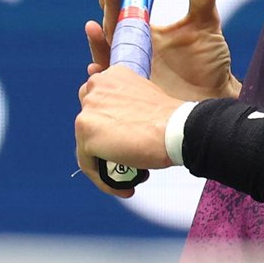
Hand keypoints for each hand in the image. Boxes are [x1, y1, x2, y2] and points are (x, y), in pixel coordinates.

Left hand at [75, 65, 181, 197]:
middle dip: (104, 140)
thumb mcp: (145, 98)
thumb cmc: (170, 118)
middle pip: (89, 121)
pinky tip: (125, 187)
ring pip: (87, 145)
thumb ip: (126, 104)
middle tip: (126, 153)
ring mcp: (88, 111)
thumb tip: (117, 124)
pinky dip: (104, 180)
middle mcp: (96, 87)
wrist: (176, 129)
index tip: (122, 136)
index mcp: (111, 75)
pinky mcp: (87, 135)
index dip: (108, 122)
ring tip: (129, 174)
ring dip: (105, 161)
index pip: (98, 101)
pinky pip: (89, 165)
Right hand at [84, 0, 240, 101]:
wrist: (212, 99)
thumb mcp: (205, 26)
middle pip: (110, 19)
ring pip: (104, 50)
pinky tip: (96, 69)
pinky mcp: (130, 92)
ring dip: (97, 38)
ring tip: (95, 25)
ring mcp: (128, 68)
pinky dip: (102, 75)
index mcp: (143, 25)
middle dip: (108, 1)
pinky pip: (109, 83)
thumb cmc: (207, 63)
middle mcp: (131, 44)